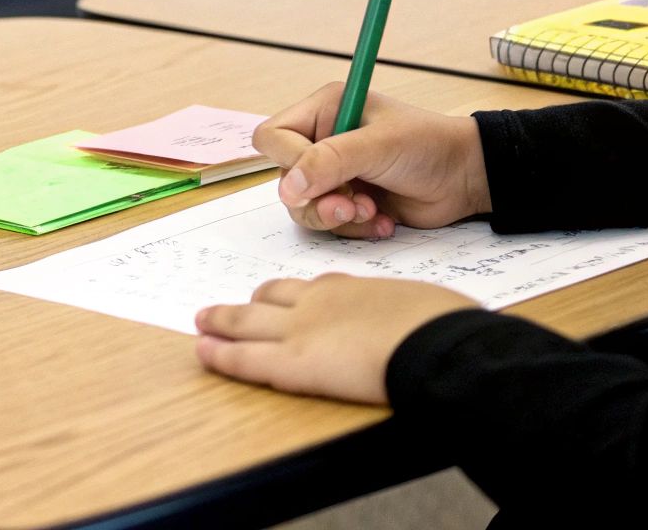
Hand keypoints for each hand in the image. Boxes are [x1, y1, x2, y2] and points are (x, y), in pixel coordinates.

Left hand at [194, 274, 477, 403]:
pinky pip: (245, 357)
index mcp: (353, 288)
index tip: (278, 298)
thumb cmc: (443, 326)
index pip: (311, 287)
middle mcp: (319, 301)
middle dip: (247, 304)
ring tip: (203, 322)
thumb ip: (405, 314)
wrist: (436, 343)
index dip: (289, 295)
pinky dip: (221, 355)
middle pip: (271, 297)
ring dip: (223, 321)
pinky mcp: (291, 361)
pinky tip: (203, 353)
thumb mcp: (423, 307)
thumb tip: (420, 324)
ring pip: (248, 320)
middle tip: (226, 308)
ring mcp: (301, 328)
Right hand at [252, 82, 490, 238]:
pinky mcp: (348, 202)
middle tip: (352, 204)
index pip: (274, 136)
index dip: (289, 160)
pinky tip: (383, 221)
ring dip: (337, 217)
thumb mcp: (379, 146)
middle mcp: (323, 141)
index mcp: (324, 111)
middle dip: (319, 198)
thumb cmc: (429, 146)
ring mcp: (335, 175)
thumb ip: (331, 161)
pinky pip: (329, 224)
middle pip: (286, 178)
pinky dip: (354, 228)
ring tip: (371, 212)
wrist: (466, 178)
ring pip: (304, 206)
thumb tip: (290, 187)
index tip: (320, 177)